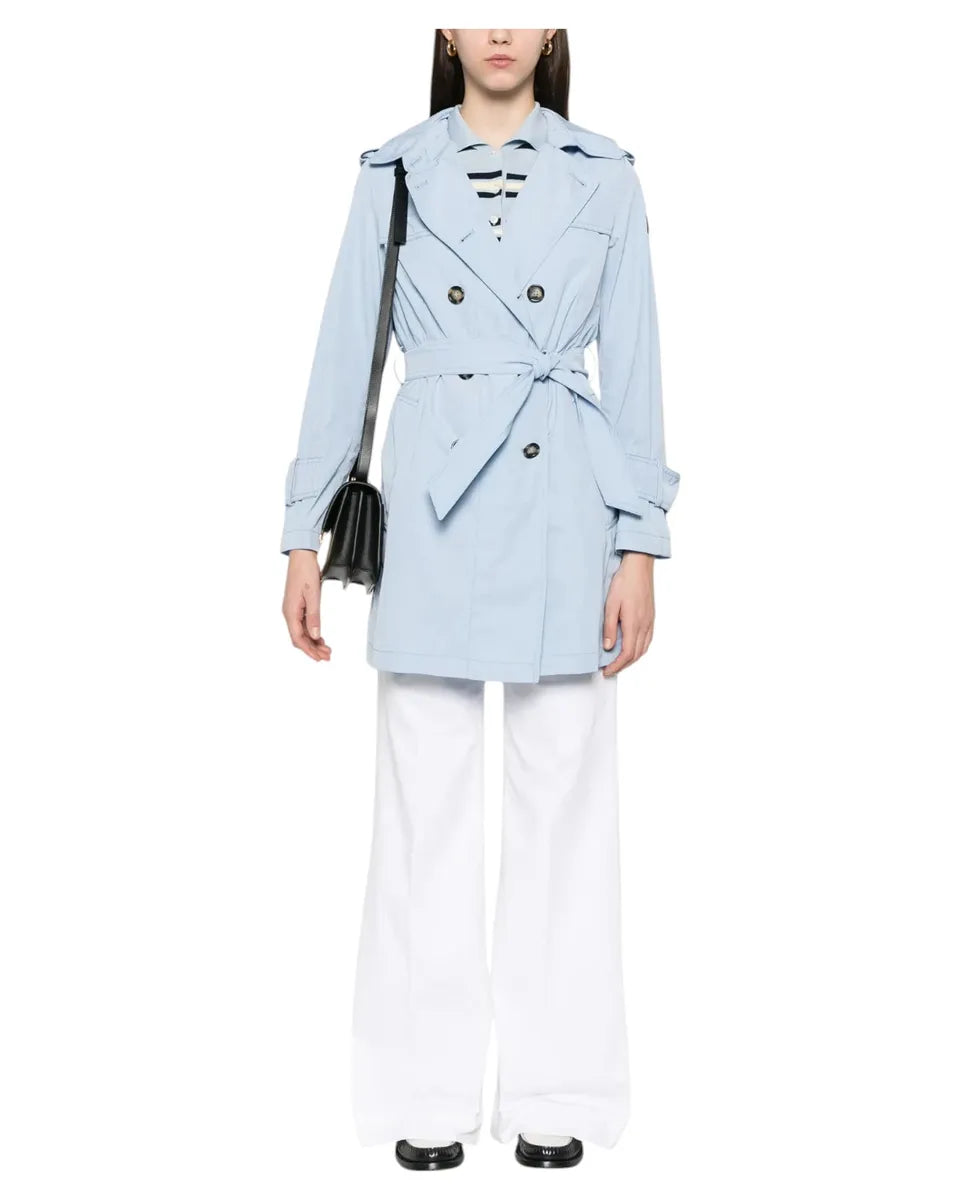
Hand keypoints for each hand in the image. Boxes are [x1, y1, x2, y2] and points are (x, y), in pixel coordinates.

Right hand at [282, 549, 329, 661]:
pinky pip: (303, 624)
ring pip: (302, 632)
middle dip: (313, 649)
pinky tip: (320, 637)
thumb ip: (314, 617)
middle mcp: (289, 613)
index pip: (298, 638)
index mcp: (290, 612)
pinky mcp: (297, 606)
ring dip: (313, 642)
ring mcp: (292, 610)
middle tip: (327, 656)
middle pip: (299, 638)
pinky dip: (312, 632)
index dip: (309, 650)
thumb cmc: (305, 572)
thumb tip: (315, 636)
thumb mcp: (313, 595)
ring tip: (326, 649)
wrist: (301, 556)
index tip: (320, 658)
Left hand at [601, 551, 654, 676]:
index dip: (617, 665)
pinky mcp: (651, 617)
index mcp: (634, 623)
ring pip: (643, 648)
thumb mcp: (610, 604)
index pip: (627, 653)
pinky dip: (640, 649)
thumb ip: (609, 627)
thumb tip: (608, 647)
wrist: (639, 566)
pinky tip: (633, 648)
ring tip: (619, 662)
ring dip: (632, 659)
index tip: (607, 671)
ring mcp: (650, 621)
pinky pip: (648, 639)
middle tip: (610, 670)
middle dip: (623, 665)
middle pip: (636, 654)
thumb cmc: (624, 582)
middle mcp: (645, 625)